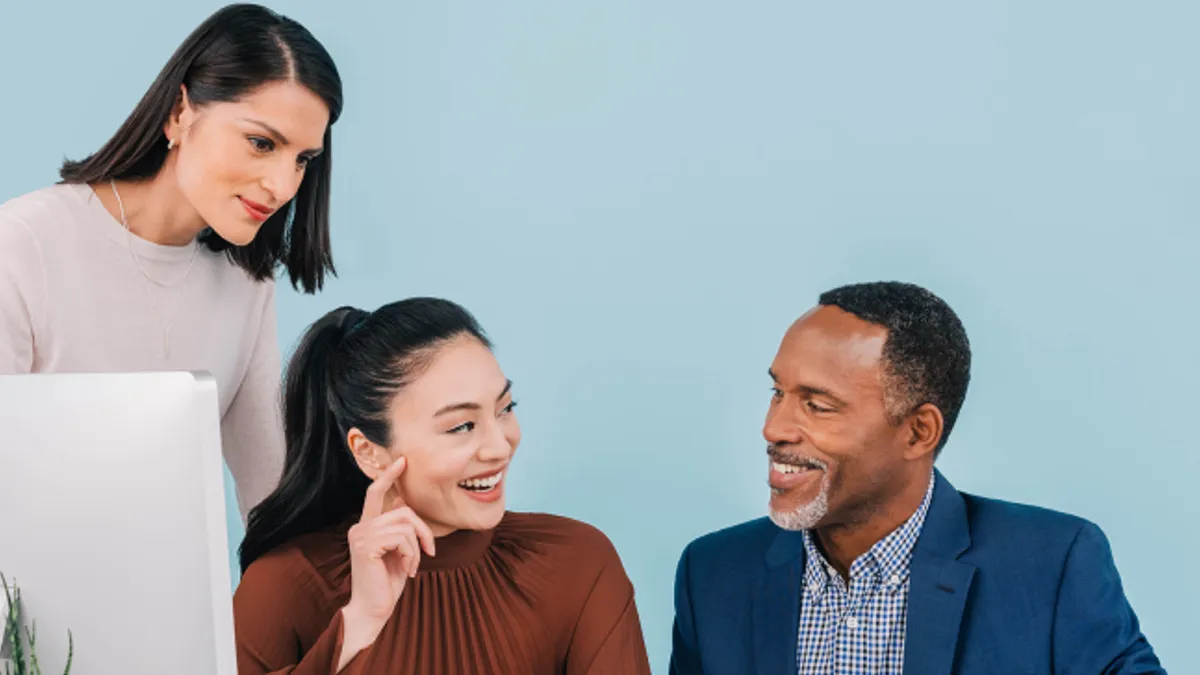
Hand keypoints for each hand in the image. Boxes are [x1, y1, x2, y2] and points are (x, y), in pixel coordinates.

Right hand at [338, 457, 434, 668]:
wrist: (374, 610)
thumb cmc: (387, 583)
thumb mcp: (397, 551)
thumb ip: (398, 527)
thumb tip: (402, 499)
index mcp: (366, 527)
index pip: (375, 493)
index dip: (389, 476)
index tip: (402, 460)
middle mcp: (359, 527)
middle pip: (402, 511)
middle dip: (422, 529)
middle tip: (429, 551)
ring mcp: (360, 535)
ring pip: (405, 525)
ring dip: (417, 547)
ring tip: (412, 566)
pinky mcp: (366, 546)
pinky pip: (402, 538)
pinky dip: (411, 554)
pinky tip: (407, 570)